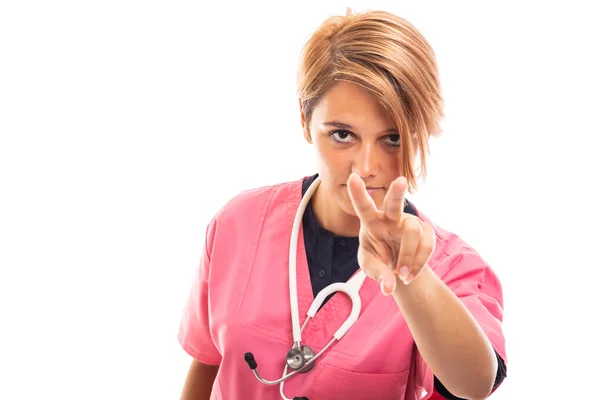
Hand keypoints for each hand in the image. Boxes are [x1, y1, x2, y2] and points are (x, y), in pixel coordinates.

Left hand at [346, 172, 435, 294]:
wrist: (399, 267)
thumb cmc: (379, 261)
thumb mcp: (371, 268)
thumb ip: (379, 275)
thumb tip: (389, 287)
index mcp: (371, 222)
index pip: (363, 206)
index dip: (358, 193)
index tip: (352, 177)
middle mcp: (391, 218)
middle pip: (395, 203)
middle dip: (397, 192)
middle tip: (400, 181)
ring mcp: (409, 223)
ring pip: (412, 232)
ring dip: (407, 256)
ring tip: (401, 275)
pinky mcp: (426, 231)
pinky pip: (426, 245)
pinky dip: (418, 264)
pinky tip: (410, 275)